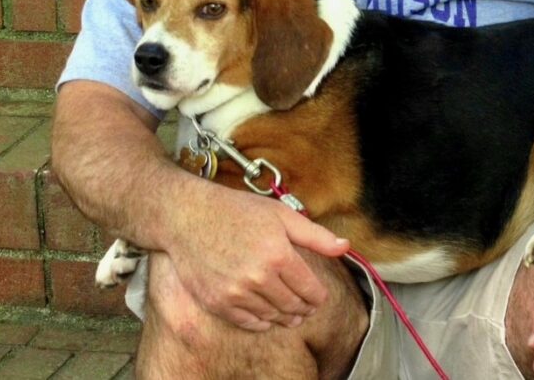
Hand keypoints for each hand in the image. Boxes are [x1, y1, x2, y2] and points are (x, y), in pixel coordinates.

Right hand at [163, 179, 349, 330]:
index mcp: (278, 254)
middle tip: (307, 309)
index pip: (310, 290)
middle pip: (293, 307)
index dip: (319, 297)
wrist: (188, 217)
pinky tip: (267, 316)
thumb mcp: (281, 214)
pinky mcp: (217, 302)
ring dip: (285, 318)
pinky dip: (261, 323)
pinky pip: (248, 323)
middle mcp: (258, 277)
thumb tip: (345, 247)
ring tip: (290, 314)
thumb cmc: (236, 211)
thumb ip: (315, 235)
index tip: (319, 297)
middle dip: (304, 309)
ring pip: (272, 317)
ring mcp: (236, 293)